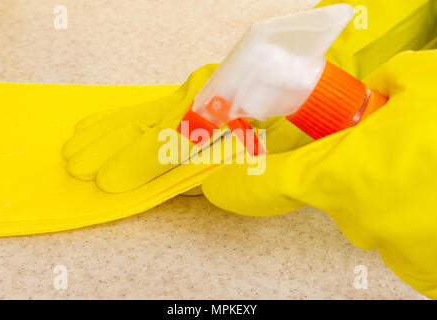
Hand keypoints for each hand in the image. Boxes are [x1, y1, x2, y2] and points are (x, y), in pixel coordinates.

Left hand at [203, 50, 436, 297]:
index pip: (265, 183)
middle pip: (332, 186)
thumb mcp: (426, 85)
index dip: (235, 181)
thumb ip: (388, 86)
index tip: (215, 181)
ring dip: (390, 184)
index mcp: (344, 175)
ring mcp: (394, 249)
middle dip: (352, 162)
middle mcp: (360, 219)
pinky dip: (416, 208)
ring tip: (431, 163)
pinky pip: (401, 229)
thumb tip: (382, 91)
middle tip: (389, 140)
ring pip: (371, 209)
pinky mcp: (424, 269)